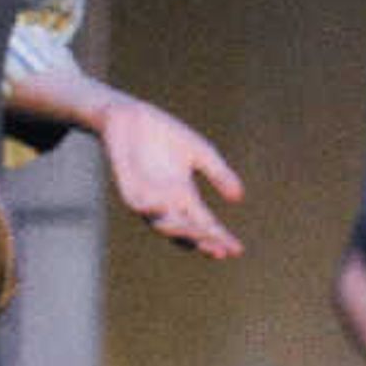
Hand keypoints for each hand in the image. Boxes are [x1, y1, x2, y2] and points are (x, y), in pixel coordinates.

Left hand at [94, 92, 244, 257]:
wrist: (130, 116)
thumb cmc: (165, 134)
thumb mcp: (201, 152)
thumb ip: (218, 174)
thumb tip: (239, 197)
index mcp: (183, 196)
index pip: (204, 224)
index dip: (219, 238)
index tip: (237, 250)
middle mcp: (165, 202)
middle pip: (184, 230)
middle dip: (202, 241)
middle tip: (219, 250)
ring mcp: (145, 196)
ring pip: (161, 223)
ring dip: (180, 231)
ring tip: (200, 236)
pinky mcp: (126, 185)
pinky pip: (137, 203)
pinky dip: (150, 207)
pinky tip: (165, 205)